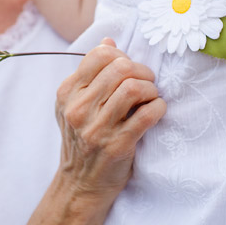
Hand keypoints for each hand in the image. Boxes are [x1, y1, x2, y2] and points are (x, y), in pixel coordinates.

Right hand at [53, 39, 165, 215]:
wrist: (80, 184)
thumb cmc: (82, 138)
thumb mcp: (76, 104)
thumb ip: (90, 73)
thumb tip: (109, 41)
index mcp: (67, 93)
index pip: (99, 55)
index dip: (122, 56)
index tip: (130, 68)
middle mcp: (79, 109)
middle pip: (120, 68)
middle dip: (142, 71)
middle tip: (148, 81)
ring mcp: (97, 128)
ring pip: (134, 88)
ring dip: (151, 89)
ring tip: (151, 96)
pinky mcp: (118, 146)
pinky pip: (147, 115)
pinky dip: (159, 107)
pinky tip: (157, 110)